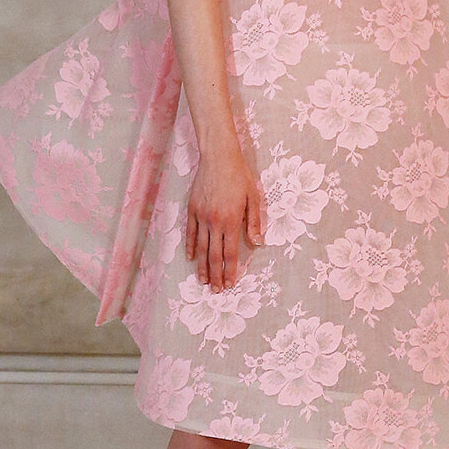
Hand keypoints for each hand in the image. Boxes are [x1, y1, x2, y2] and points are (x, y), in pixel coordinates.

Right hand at [185, 140, 264, 290]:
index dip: (230, 271)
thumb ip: (254, 221)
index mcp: (231, 221)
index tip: (230, 284)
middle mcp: (214, 222)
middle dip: (216, 275)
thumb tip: (257, 242)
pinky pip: (191, 233)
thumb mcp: (253, 197)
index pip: (230, 253)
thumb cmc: (239, 175)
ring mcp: (201, 216)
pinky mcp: (192, 209)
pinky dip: (192, 247)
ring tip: (203, 281)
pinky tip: (192, 258)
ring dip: (202, 266)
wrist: (218, 157)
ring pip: (201, 248)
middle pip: (214, 255)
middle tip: (216, 290)